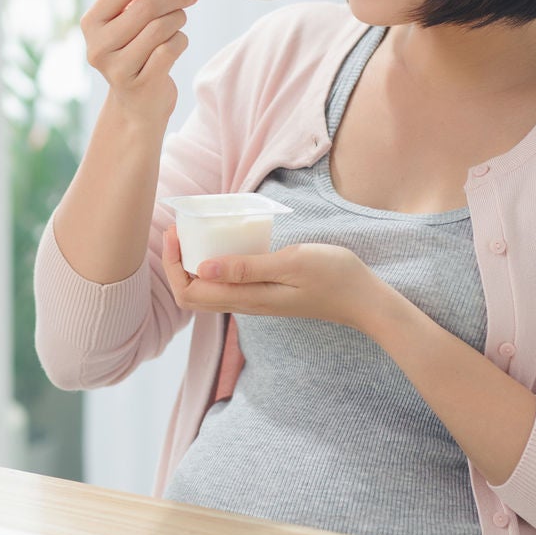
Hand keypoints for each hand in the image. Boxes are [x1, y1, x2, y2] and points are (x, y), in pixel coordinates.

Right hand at [80, 0, 199, 125]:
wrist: (137, 103)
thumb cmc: (136, 49)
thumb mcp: (135, 13)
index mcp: (91, 21)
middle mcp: (97, 45)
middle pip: (147, 6)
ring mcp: (115, 67)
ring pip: (161, 28)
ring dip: (179, 20)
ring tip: (179, 22)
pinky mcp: (137, 84)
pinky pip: (170, 49)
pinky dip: (181, 42)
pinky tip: (176, 45)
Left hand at [160, 226, 389, 332]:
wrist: (363, 298)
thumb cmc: (332, 276)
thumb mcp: (290, 263)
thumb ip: (247, 267)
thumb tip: (203, 268)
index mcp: (247, 298)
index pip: (190, 292)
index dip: (172, 264)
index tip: (175, 232)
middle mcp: (246, 304)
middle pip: (192, 295)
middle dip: (175, 264)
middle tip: (179, 230)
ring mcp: (256, 301)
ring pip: (208, 291)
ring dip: (191, 264)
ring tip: (193, 233)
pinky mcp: (265, 294)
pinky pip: (226, 285)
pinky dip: (212, 266)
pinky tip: (221, 244)